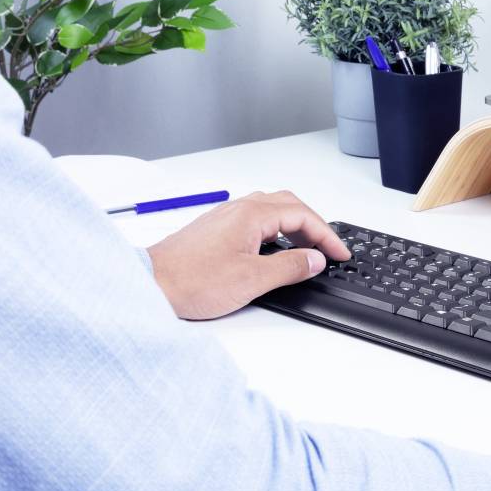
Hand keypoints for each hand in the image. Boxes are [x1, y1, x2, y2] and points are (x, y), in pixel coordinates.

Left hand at [146, 190, 351, 319]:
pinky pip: (255, 219)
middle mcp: (238, 209)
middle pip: (289, 204)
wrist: (150, 285)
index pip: (303, 215)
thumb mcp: (252, 280)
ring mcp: (225, 217)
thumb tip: (314, 260)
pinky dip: (275, 229)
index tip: (339, 253)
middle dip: (314, 225)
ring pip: (271, 209)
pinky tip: (273, 249)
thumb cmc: (191, 281)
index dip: (326, 235)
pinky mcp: (215, 229)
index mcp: (252, 215)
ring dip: (294, 225)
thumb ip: (290, 267)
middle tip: (327, 249)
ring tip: (305, 249)